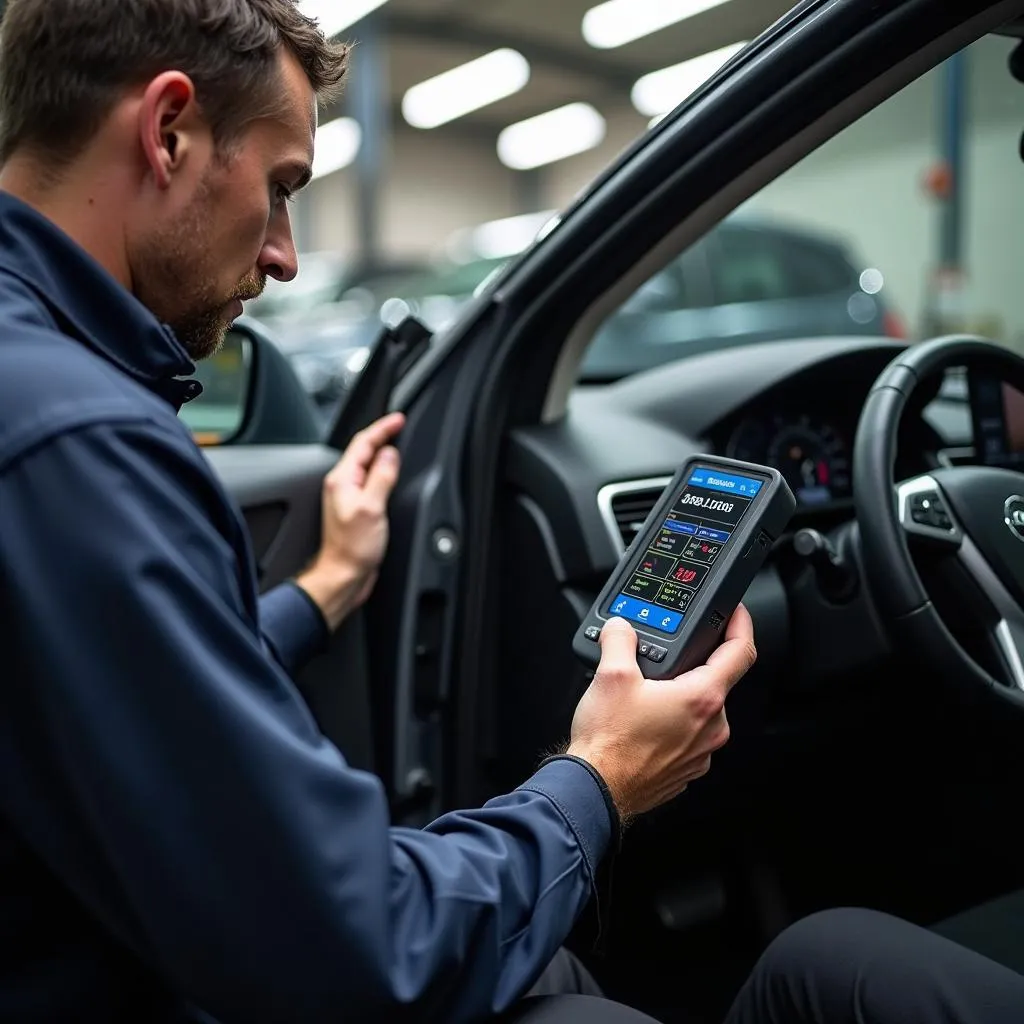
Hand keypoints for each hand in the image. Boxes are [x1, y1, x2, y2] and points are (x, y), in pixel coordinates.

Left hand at [297, 413, 404, 629]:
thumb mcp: (372, 508)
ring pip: (367, 464)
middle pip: (363, 450)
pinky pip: (370, 480)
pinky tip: (391, 473)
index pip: (363, 443)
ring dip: (382, 452)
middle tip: (400, 426)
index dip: (383, 428)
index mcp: (342, 480)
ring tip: (398, 443)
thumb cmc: (352, 549)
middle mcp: (342, 485)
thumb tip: (391, 454)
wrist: (343, 575)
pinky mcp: (357, 509)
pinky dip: (382, 471)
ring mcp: (348, 497)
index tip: (399, 418)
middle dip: (382, 435)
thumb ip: (381, 477)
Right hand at [567, 606, 755, 819]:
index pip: (740, 651)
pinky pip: (688, 736)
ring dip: (679, 696)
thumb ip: (619, 639)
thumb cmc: (608, 743)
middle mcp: (711, 727)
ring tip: (643, 695)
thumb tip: (620, 626)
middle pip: (715, 680)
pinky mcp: (687, 769)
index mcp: (702, 698)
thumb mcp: (610, 675)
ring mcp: (701, 752)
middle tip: (661, 659)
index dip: (741, 624)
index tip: (736, 613)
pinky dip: (672, 723)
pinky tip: (642, 722)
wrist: (595, 790)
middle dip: (691, 664)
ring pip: (700, 710)